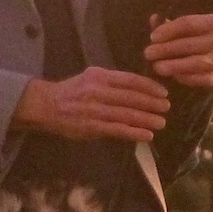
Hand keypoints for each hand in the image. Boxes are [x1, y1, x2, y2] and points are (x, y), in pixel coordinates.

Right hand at [12, 67, 169, 141]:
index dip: (149, 86)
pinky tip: (147, 135)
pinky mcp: (91, 126)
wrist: (46, 105)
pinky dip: (134, 132)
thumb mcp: (91, 77)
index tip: (163, 92)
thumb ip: (112, 81)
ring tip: (161, 122)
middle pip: (131, 97)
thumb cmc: (72, 91)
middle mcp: (98, 91)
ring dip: (147, 118)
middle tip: (167, 107)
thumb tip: (139, 87)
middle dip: (152, 103)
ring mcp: (95, 109)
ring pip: (127, 114)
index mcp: (100, 76)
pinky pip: (117, 129)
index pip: (130, 80)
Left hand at [143, 14, 212, 88]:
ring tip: (157, 67)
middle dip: (167, 49)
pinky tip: (172, 76)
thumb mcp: (190, 24)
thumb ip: (170, 23)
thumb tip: (154, 19)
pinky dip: (186, 77)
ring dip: (174, 65)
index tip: (152, 37)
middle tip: (148, 53)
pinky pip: (202, 79)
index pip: (188, 24)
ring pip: (197, 63)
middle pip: (190, 44)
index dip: (169, 30)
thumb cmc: (201, 34)